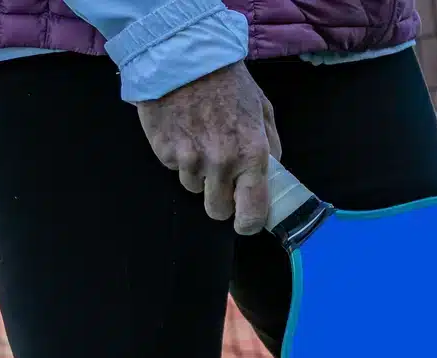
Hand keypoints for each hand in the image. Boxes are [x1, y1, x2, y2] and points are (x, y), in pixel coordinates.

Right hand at [137, 62, 282, 234]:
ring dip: (198, 174)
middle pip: (217, 211)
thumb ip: (270, 146)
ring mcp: (189, 160)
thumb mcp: (262, 109)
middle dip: (220, 199)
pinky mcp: (164, 152)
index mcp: (251, 155)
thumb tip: (272, 174)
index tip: (245, 221)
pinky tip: (183, 130)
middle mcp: (221, 163)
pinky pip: (173, 168)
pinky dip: (178, 155)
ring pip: (194, 189)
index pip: (251, 213)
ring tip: (199, 140)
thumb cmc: (227, 81)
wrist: (183, 54)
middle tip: (220, 176)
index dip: (248, 223)